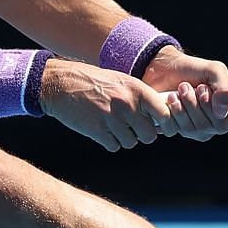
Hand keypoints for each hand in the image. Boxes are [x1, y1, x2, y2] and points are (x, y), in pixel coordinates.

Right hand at [39, 59, 178, 151]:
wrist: (60, 84)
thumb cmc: (92, 81)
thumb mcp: (120, 82)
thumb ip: (139, 97)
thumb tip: (159, 117)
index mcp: (136, 90)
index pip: (164, 114)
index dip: (167, 125)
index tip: (164, 129)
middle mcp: (126, 104)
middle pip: (150, 135)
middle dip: (142, 135)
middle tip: (132, 128)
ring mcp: (112, 119)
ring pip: (131, 142)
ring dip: (124, 138)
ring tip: (112, 126)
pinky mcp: (97, 131)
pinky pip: (114, 146)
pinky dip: (110, 142)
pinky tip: (102, 130)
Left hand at [140, 47, 227, 140]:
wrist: (163, 70)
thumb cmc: (194, 70)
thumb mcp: (214, 70)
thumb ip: (225, 87)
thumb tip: (224, 111)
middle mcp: (224, 121)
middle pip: (223, 126)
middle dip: (206, 104)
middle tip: (198, 87)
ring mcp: (203, 129)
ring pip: (200, 128)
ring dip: (189, 104)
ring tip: (182, 88)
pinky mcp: (183, 131)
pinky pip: (181, 129)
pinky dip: (175, 110)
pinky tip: (172, 99)